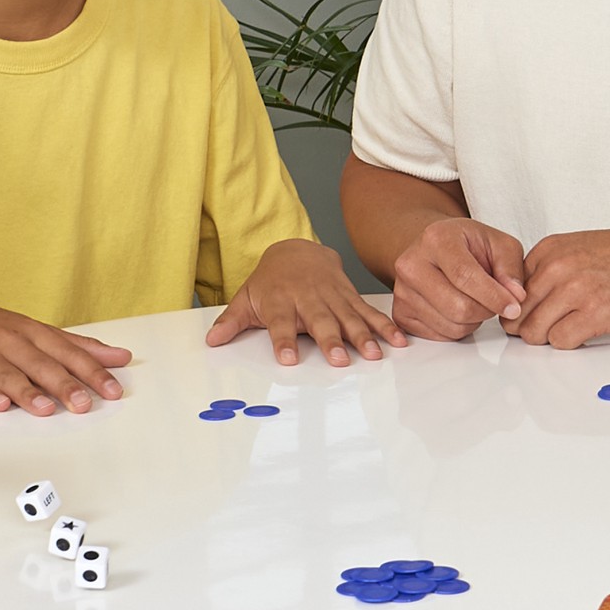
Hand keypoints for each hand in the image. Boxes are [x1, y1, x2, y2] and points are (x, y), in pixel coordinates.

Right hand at [0, 296, 131, 416]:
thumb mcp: (32, 331)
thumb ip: (76, 346)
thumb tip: (120, 356)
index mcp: (31, 331)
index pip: (67, 351)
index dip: (92, 371)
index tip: (113, 389)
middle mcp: (10, 341)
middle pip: (42, 364)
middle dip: (64, 384)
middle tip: (85, 404)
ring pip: (9, 374)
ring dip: (27, 392)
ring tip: (45, 409)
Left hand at [207, 240, 400, 366]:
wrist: (298, 249)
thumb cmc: (271, 280)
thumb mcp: (247, 297)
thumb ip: (231, 321)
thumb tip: (211, 340)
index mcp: (280, 300)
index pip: (280, 322)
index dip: (283, 340)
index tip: (287, 359)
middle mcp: (308, 298)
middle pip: (320, 320)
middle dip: (330, 339)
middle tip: (338, 360)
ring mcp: (332, 296)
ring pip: (349, 316)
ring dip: (362, 335)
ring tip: (374, 354)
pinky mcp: (350, 296)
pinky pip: (368, 312)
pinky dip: (384, 325)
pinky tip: (397, 340)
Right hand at [389, 216, 527, 342]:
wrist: (436, 248)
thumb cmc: (468, 245)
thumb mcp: (498, 243)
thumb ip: (511, 268)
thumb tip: (515, 296)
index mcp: (436, 239)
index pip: (465, 276)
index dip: (493, 296)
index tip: (513, 307)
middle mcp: (411, 264)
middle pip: (457, 307)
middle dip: (486, 310)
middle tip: (494, 300)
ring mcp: (402, 291)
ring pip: (451, 326)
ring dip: (473, 321)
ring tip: (474, 299)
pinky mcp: (400, 313)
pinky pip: (439, 336)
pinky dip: (458, 328)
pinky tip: (458, 307)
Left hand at [509, 223, 609, 348]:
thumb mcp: (579, 248)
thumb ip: (549, 270)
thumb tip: (524, 303)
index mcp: (549, 249)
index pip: (510, 290)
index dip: (521, 308)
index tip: (535, 315)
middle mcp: (557, 267)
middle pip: (518, 314)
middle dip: (530, 328)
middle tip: (550, 328)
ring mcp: (576, 290)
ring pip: (534, 332)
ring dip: (548, 338)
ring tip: (570, 329)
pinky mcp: (597, 313)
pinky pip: (561, 341)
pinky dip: (569, 343)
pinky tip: (585, 332)